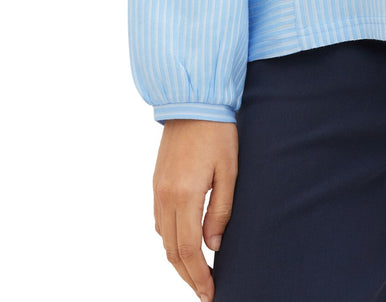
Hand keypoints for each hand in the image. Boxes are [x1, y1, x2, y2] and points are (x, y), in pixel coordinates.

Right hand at [153, 119, 237, 301]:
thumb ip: (221, 211)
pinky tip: (183, 244)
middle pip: (172, 250)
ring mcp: (157, 190)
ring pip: (162, 239)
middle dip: (187, 275)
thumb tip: (214, 246)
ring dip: (177, 260)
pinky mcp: (156, 183)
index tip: (209, 292)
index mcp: (185, 195)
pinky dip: (169, 240)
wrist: (193, 102)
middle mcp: (165, 197)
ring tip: (196, 273)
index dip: (198, 275)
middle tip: (204, 291)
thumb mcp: (229, 171)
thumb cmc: (217, 133)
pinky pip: (158, 222)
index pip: (188, 249)